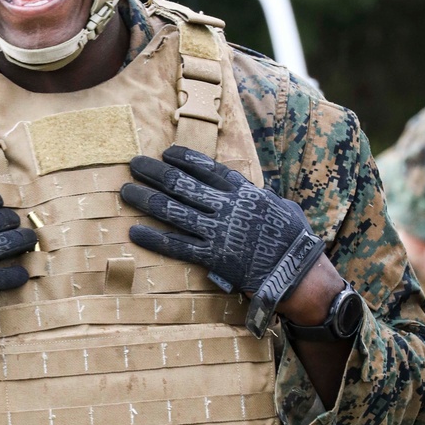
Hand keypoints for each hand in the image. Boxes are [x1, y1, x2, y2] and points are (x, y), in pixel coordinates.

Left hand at [121, 146, 324, 336]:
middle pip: (183, 184)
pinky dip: (154, 238)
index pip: (208, 168)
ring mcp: (218, 231)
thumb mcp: (281, 207)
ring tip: (126, 191)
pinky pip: (177, 246)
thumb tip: (249, 192)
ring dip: (146, 200)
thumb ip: (260, 197)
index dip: (184, 158)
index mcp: (245, 192)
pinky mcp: (213, 256)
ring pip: (174, 211)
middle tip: (134, 164)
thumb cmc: (294, 240)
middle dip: (155, 172)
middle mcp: (228, 207)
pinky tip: (134, 232)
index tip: (166, 152)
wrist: (299, 273)